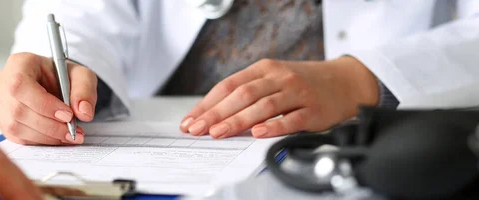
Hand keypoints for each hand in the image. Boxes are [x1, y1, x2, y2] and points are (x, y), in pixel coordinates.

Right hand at [0, 52, 97, 144]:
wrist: (54, 83)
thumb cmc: (63, 76)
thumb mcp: (81, 75)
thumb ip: (84, 90)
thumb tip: (83, 112)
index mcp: (19, 64)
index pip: (21, 85)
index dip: (44, 104)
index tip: (68, 115)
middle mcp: (3, 83)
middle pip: (18, 110)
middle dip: (49, 126)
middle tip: (74, 132)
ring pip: (16, 127)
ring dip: (47, 136)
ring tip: (70, 136)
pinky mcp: (3, 122)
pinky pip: (18, 137)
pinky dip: (41, 141)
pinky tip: (58, 138)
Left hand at [180, 57, 378, 137]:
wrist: (344, 82)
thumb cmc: (302, 83)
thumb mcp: (273, 78)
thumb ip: (247, 92)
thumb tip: (214, 113)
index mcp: (264, 69)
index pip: (229, 85)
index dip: (208, 103)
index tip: (191, 119)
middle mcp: (279, 78)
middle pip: (242, 95)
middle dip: (216, 113)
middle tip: (198, 129)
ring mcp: (297, 93)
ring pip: (262, 106)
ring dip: (237, 121)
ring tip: (219, 132)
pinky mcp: (313, 111)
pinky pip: (290, 119)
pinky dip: (273, 126)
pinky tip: (257, 133)